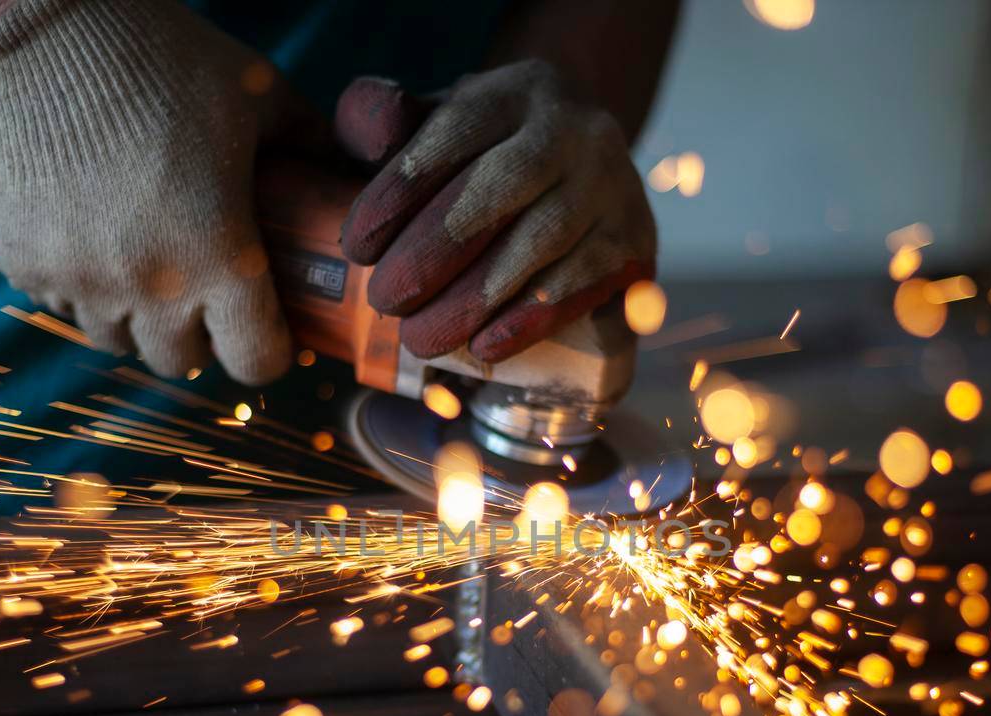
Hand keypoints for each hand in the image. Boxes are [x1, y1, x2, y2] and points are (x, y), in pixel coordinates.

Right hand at [0, 0, 293, 382]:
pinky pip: (60, 304)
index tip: (268, 325)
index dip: (269, 349)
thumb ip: (313, 148)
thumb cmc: (164, 57)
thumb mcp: (262, 96)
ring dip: (137, 316)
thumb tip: (347, 181)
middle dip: (199, 334)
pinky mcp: (21, 260)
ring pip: (117, 340)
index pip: (255, 361)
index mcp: (218, 255)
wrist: (42, 24)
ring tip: (146, 264)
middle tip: (203, 290)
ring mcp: (76, 278)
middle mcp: (146, 284)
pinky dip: (80, 287)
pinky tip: (92, 238)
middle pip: (181, 361)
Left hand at [334, 61, 656, 361]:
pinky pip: (583, 283)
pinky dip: (531, 318)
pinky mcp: (634, 239)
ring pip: (542, 241)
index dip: (400, 191)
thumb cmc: (486, 156)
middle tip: (385, 300)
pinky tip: (485, 348)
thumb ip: (384, 121)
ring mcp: (612, 184)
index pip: (454, 132)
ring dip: (475, 298)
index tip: (357, 247)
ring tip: (421, 338)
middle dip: (433, 251)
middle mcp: (573, 129)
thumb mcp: (435, 124)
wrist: (577, 168)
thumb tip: (370, 136)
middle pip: (500, 188)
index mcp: (515, 92)